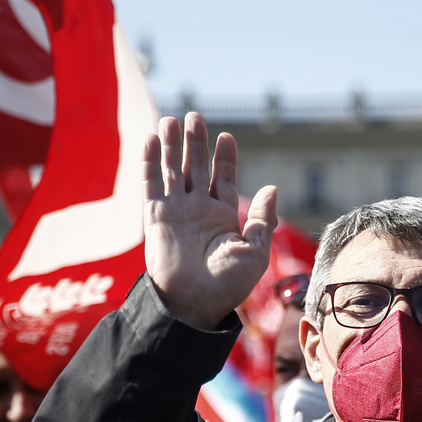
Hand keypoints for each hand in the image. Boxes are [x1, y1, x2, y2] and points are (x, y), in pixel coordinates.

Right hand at [142, 112, 276, 330]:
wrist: (195, 303)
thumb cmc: (228, 284)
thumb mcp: (255, 250)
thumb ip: (262, 218)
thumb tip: (272, 189)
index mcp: (223, 216)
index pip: (223, 178)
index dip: (225, 157)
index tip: (226, 137)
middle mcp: (198, 210)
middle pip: (196, 167)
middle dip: (195, 142)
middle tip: (195, 117)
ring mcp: (176, 211)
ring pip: (172, 170)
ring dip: (170, 146)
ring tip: (171, 119)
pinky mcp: (155, 216)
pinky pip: (150, 184)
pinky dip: (149, 162)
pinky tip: (150, 139)